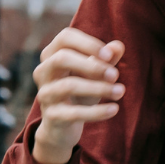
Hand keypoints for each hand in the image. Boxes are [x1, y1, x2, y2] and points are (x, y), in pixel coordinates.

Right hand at [30, 28, 125, 163]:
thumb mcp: (95, 74)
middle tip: (116, 74)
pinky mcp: (52, 116)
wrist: (62, 126)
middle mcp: (43, 71)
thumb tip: (118, 46)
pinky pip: (74, 113)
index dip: (88, 43)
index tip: (109, 56)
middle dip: (92, 65)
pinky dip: (96, 111)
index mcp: (52, 55)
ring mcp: (45, 94)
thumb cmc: (80, 91)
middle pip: (62, 58)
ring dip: (99, 88)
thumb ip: (106, 59)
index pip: (65, 37)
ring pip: (69, 86)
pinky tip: (114, 109)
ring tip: (121, 91)